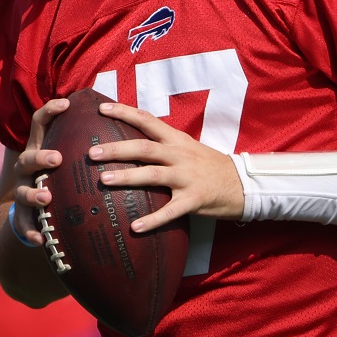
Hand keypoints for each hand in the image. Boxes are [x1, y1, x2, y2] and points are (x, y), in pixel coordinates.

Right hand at [9, 97, 70, 245]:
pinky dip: (31, 231)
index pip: (40, 123)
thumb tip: (121, 119)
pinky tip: (41, 240)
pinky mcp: (23, 215)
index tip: (66, 104)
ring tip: (46, 198)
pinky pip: (23, 224)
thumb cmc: (61, 176)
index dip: (50, 111)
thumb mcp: (68, 157)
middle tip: (57, 158)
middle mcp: (27, 168)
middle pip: (27, 157)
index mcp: (40, 148)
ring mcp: (22, 191)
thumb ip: (84, 142)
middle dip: (41, 156)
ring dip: (33, 194)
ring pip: (22, 191)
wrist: (33, 210)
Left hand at [85, 101, 244, 231]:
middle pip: (144, 148)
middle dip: (116, 149)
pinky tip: (135, 228)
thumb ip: (162, 145)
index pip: (147, 120)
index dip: (124, 112)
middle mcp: (180, 155)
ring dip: (127, 177)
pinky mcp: (194, 200)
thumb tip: (129, 145)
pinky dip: (152, 220)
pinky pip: (170, 211)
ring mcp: (187, 177)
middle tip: (92, 152)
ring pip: (153, 175)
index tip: (100, 108)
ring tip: (104, 180)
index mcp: (177, 140)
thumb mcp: (188, 148)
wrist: (243, 184)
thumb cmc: (210, 166)